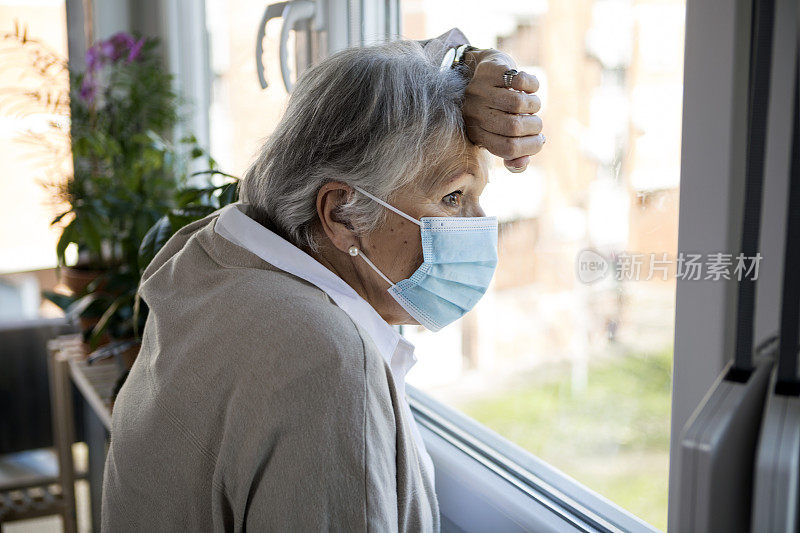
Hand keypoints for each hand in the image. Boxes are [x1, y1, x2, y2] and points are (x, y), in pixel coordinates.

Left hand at [461, 50, 543, 172]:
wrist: (481, 71)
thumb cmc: (496, 109)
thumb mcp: (500, 133)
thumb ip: (513, 154)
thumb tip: (522, 163)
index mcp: (476, 134)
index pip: (507, 148)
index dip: (530, 147)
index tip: (539, 140)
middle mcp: (473, 113)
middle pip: (513, 127)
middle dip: (534, 126)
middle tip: (536, 122)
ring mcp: (479, 90)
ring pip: (518, 103)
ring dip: (534, 105)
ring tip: (532, 104)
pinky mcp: (489, 70)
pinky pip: (519, 80)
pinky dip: (532, 85)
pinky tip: (529, 88)